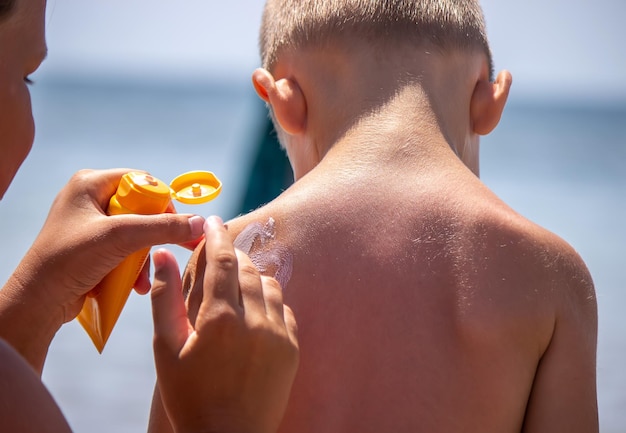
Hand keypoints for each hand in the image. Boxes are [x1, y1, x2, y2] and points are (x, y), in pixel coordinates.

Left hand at [0, 169, 204, 372]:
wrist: (38, 301)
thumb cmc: (68, 260)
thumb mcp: (119, 238)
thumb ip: (161, 227)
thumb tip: (199, 223)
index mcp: (90, 183)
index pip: (141, 181)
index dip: (162, 201)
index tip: (175, 224)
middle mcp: (89, 199)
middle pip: (141, 207)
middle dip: (153, 234)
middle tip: (167, 250)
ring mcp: (90, 224)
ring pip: (136, 232)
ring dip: (144, 255)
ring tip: (143, 276)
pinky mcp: (92, 247)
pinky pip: (125, 248)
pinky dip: (133, 265)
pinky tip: (135, 283)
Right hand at [150, 216, 298, 432]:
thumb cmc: (189, 396)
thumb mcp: (166, 349)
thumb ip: (165, 298)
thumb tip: (162, 255)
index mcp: (220, 318)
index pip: (223, 258)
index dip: (217, 234)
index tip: (213, 220)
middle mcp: (255, 321)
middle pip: (248, 267)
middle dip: (233, 253)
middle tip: (218, 253)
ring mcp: (279, 334)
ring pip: (270, 285)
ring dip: (252, 276)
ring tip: (234, 284)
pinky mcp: (293, 348)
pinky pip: (285, 309)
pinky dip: (269, 301)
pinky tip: (254, 312)